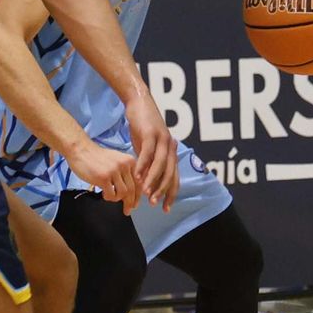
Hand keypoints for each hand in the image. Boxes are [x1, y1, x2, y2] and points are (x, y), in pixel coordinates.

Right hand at [68, 139, 139, 214]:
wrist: (81, 149)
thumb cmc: (96, 157)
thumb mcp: (116, 160)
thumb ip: (126, 172)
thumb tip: (132, 191)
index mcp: (129, 161)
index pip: (139, 182)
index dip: (138, 196)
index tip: (135, 204)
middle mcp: (124, 165)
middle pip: (132, 189)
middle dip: (130, 203)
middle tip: (127, 210)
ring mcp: (114, 171)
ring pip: (123, 193)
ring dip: (116, 199)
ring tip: (109, 196)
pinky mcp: (103, 177)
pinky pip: (111, 194)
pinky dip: (108, 197)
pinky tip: (103, 193)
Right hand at [126, 93, 178, 211]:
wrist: (139, 103)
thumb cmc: (142, 127)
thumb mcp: (147, 147)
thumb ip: (149, 163)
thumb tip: (147, 181)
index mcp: (171, 151)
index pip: (174, 177)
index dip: (171, 193)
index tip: (166, 208)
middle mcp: (170, 146)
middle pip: (170, 173)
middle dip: (162, 190)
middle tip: (154, 204)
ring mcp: (162, 139)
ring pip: (160, 165)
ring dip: (152, 181)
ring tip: (145, 193)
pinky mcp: (151, 133)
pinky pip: (148, 153)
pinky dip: (143, 166)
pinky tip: (137, 176)